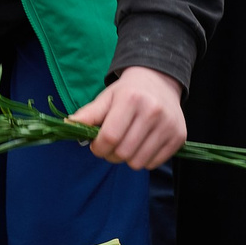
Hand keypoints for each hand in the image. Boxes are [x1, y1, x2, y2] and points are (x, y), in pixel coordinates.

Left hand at [71, 66, 187, 169]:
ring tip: (127, 144)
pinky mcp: (179, 136)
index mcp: (131, 100)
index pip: (109, 137)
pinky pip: (154, 163)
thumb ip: (88, 114)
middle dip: (111, 154)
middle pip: (123, 153)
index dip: (98, 147)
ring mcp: (168, 125)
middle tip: (112, 145)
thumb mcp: (106, 98)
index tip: (97, 144)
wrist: (159, 81)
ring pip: (138, 162)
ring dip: (128, 159)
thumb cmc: (128, 92)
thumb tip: (67, 125)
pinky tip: (143, 144)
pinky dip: (144, 159)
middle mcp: (153, 111)